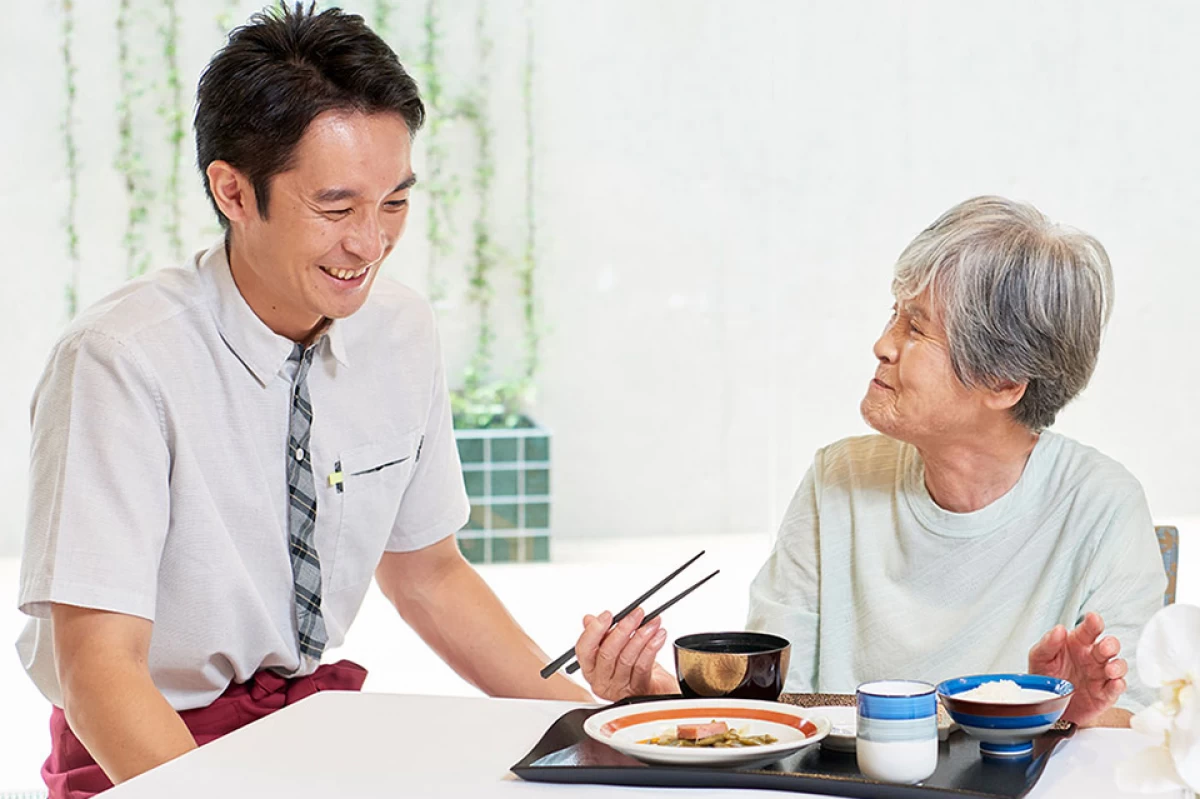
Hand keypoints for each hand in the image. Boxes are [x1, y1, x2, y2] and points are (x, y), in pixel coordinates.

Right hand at [574, 608, 678, 700]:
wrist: (651, 686)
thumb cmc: (630, 664)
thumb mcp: (613, 646)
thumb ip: (600, 633)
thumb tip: (589, 619)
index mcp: (590, 668)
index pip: (584, 649)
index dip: (594, 630)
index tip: (608, 615)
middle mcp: (601, 680)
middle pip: (607, 653)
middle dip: (623, 629)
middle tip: (637, 614)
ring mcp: (619, 688)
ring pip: (627, 658)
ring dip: (642, 636)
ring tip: (652, 623)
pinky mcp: (638, 689)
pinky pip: (643, 666)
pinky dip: (652, 648)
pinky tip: (658, 636)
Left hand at [1027, 612, 1127, 727]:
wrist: (1046, 705)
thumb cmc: (1045, 676)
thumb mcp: (1039, 657)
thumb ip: (1048, 643)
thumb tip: (1059, 629)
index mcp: (1077, 643)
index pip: (1089, 629)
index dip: (1094, 623)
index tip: (1093, 619)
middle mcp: (1092, 657)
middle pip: (1109, 645)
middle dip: (1110, 645)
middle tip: (1104, 648)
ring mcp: (1101, 675)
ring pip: (1118, 665)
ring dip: (1117, 666)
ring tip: (1109, 669)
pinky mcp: (1105, 694)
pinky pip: (1116, 688)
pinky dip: (1118, 685)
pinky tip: (1114, 683)